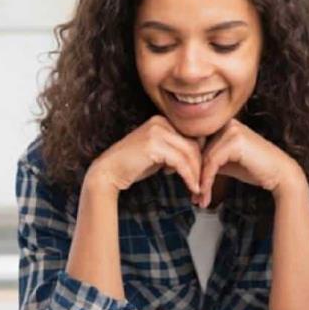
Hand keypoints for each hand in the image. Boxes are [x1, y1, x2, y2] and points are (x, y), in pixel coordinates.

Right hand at [88, 115, 202, 196]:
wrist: (108, 172)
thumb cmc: (131, 166)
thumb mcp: (157, 154)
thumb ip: (174, 151)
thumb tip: (195, 157)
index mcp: (161, 121)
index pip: (190, 137)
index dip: (198, 157)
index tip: (200, 174)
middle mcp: (160, 122)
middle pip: (193, 144)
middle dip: (199, 166)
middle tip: (200, 184)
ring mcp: (157, 132)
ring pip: (189, 153)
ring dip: (196, 173)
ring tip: (197, 188)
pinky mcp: (154, 145)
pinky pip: (181, 162)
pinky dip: (189, 176)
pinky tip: (191, 187)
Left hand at [198, 118, 301, 207]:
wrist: (280, 174)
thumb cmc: (255, 169)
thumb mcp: (227, 162)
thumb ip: (210, 160)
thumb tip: (188, 169)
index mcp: (225, 125)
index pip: (199, 144)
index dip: (191, 165)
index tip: (188, 184)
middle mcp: (227, 123)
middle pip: (200, 151)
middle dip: (194, 175)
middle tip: (192, 195)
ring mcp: (231, 130)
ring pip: (204, 159)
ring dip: (199, 182)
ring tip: (199, 199)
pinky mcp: (234, 141)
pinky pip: (212, 163)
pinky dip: (207, 181)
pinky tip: (205, 194)